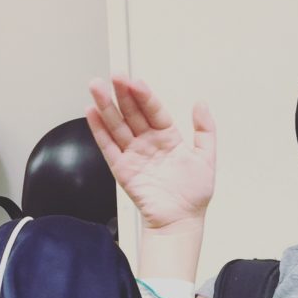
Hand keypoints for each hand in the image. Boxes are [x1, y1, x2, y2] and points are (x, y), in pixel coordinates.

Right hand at [86, 76, 215, 231]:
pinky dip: (99, 131)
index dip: (145, 96)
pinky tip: (92, 113)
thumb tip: (201, 104)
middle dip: (122, 94)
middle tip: (114, 76)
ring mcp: (134, 154)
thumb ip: (205, 131)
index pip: (154, 110)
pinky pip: (109, 147)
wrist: (180, 221)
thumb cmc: (193, 195)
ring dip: (106, 106)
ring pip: (117, 126)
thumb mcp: (206, 158)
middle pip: (132, 113)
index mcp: (167, 137)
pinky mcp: (122, 169)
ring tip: (96, 88)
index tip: (136, 82)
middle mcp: (148, 142)